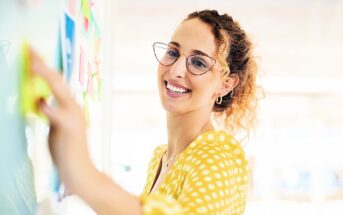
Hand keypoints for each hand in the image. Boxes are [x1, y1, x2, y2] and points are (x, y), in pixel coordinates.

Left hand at [30, 48, 90, 191]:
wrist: (79, 170)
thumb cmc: (66, 149)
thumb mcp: (54, 126)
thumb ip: (49, 112)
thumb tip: (39, 100)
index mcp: (68, 106)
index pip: (55, 82)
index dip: (43, 67)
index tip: (31, 54)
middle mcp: (73, 107)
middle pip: (58, 81)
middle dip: (43, 65)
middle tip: (30, 50)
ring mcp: (74, 117)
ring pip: (60, 91)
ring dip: (46, 77)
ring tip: (33, 64)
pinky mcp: (71, 128)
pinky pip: (59, 115)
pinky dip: (49, 108)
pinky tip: (40, 103)